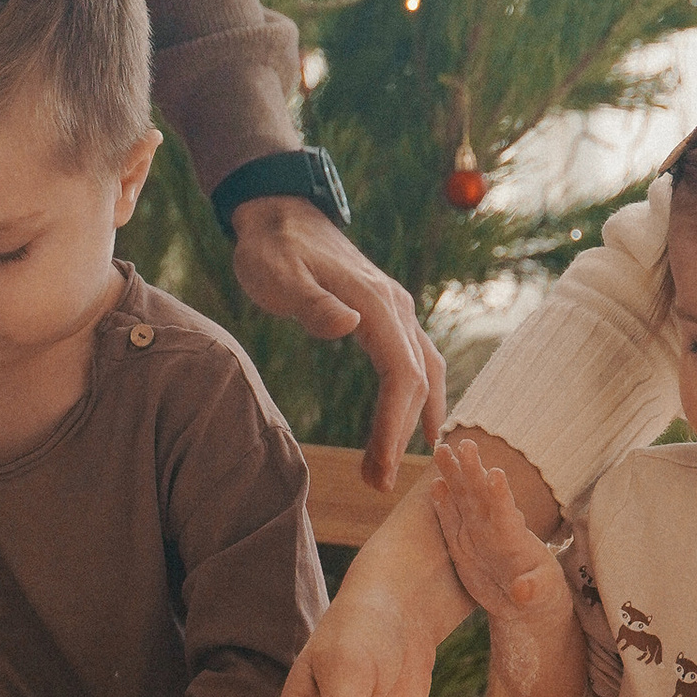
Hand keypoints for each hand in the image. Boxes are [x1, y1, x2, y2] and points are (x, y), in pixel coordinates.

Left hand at [228, 196, 445, 490]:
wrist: (281, 212)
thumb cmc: (272, 248)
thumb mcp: (276, 272)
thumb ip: (309, 302)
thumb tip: (348, 327)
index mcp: (375, 303)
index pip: (399, 375)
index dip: (394, 426)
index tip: (380, 468)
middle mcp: (397, 307)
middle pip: (416, 380)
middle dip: (400, 435)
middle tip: (377, 483)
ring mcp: (396, 310)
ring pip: (425, 371)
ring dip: (415, 420)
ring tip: (392, 466)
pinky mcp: (388, 315)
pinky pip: (416, 361)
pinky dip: (420, 397)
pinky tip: (412, 425)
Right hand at [429, 433, 564, 624]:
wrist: (524, 604)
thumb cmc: (541, 595)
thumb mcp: (542, 595)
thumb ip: (532, 590)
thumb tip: (522, 592)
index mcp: (514, 538)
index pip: (506, 512)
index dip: (500, 494)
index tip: (495, 472)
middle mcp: (494, 528)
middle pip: (481, 495)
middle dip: (472, 470)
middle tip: (467, 444)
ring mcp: (477, 534)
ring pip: (463, 499)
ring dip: (453, 475)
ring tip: (442, 449)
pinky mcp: (462, 545)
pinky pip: (450, 520)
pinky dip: (442, 503)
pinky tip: (435, 484)